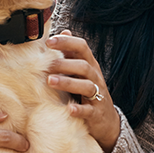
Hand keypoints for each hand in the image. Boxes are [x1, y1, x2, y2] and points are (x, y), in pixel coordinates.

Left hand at [46, 30, 120, 152]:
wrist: (106, 121)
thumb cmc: (88, 93)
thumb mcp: (82, 72)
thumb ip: (72, 54)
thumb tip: (64, 31)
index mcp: (90, 66)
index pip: (82, 47)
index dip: (66, 42)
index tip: (49, 41)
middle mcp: (95, 78)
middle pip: (83, 66)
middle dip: (64, 64)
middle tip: (46, 65)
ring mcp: (97, 96)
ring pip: (86, 86)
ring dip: (68, 82)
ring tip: (50, 82)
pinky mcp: (96, 113)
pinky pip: (89, 110)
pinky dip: (79, 109)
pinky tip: (69, 109)